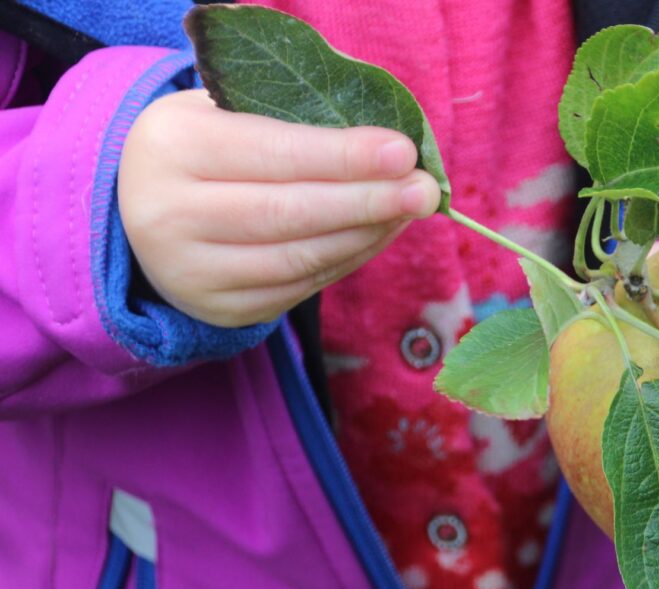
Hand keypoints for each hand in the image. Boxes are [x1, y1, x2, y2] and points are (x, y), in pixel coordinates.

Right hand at [118, 89, 439, 327]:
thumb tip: (391, 152)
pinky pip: (301, 286)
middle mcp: (170, 215)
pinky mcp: (223, 309)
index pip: (274, 153)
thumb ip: (294, 126)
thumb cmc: (205, 149)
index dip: (344, 156)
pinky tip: (377, 234)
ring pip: (301, 257)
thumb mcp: (226, 116)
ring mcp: (194, 272)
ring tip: (408, 210)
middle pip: (290, 212)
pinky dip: (348, 259)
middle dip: (367, 201)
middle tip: (424, 190)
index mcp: (173, 148)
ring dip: (366, 234)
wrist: (140, 210)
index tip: (404, 152)